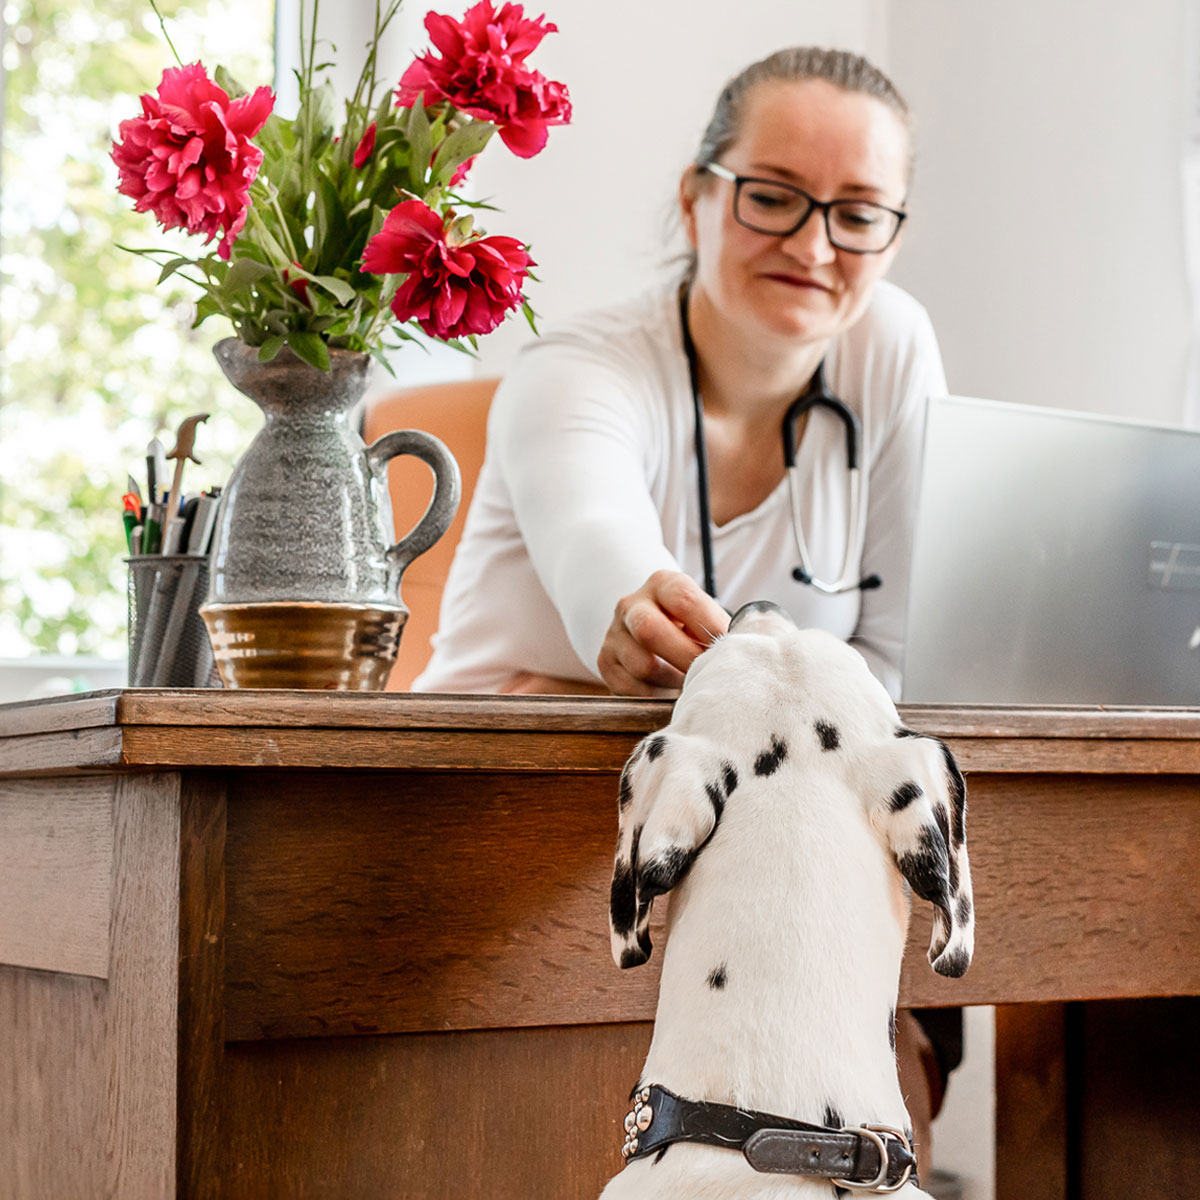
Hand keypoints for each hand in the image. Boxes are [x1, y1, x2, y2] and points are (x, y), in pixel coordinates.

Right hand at [597, 570, 729, 696]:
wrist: (657, 638)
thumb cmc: (692, 630)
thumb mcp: (706, 619)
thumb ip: (719, 630)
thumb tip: (738, 650)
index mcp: (663, 584)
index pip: (684, 600)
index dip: (709, 628)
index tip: (729, 650)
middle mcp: (631, 603)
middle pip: (649, 630)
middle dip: (686, 658)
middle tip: (709, 674)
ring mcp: (614, 632)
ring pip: (642, 665)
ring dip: (673, 681)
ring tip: (690, 682)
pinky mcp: (605, 661)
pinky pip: (631, 687)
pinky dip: (655, 695)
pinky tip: (668, 690)